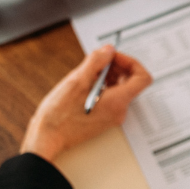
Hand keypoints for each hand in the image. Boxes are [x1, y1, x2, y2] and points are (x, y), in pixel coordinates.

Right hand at [21, 45, 151, 162]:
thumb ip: (96, 61)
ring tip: (88, 74)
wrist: (47, 138)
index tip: (113, 57)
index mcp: (117, 102)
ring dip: (108, 76)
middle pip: (131, 81)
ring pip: (120, 88)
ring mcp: (112, 117)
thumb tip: (109, 50)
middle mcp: (119, 111)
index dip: (130, 62)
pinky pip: (111, 98)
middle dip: (116, 67)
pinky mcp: (103, 119)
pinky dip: (102, 86)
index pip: (142, 77)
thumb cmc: (59, 115)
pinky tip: (85, 85)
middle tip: (98, 62)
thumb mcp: (77, 80)